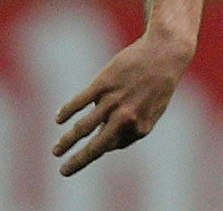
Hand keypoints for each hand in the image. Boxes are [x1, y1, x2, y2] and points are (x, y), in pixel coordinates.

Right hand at [53, 29, 193, 175]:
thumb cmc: (159, 83)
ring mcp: (114, 100)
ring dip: (67, 142)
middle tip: (63, 171)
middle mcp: (126, 117)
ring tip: (56, 151)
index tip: (87, 154)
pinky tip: (59, 118)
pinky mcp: (103, 83)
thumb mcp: (153, 111)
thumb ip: (133, 129)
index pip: (112, 146)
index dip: (98, 149)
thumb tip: (108, 145)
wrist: (166, 51)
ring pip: (82, 128)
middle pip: (96, 146)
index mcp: (140, 127)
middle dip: (77, 161)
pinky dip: (66, 112)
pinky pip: (79, 103)